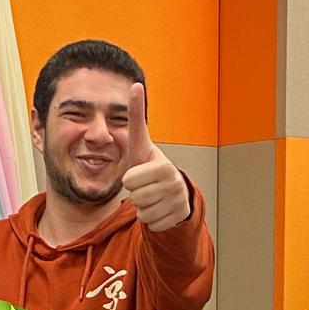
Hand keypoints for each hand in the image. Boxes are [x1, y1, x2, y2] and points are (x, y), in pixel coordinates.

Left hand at [120, 83, 189, 231]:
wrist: (172, 191)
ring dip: (143, 207)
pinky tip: (159, 208)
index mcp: (165, 167)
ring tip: (152, 196)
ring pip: (143, 213)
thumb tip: (135, 85)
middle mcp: (175, 185)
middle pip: (136, 198)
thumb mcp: (141, 143)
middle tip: (146, 186)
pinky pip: (151, 224)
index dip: (130, 179)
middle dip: (136, 194)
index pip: (130, 181)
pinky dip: (152, 219)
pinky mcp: (178, 219)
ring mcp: (178, 203)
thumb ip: (136, 117)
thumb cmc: (150, 166)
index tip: (141, 173)